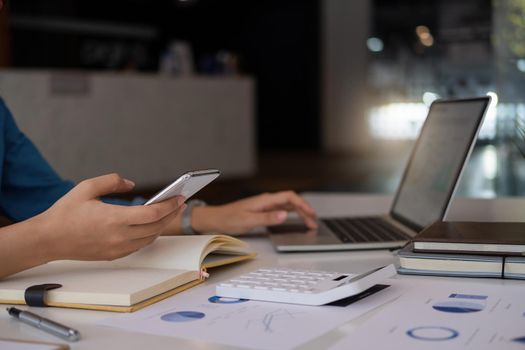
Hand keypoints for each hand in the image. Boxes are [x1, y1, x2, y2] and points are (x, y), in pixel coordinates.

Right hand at [32, 173, 185, 260]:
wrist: (48, 239)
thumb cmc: (65, 212)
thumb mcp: (87, 187)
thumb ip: (112, 181)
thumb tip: (131, 184)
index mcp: (114, 219)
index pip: (152, 213)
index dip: (169, 206)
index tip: (179, 197)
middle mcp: (119, 236)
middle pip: (156, 227)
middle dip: (171, 214)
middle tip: (180, 203)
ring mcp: (117, 248)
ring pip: (150, 238)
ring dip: (162, 225)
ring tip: (169, 212)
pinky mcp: (114, 255)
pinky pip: (139, 245)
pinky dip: (150, 235)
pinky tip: (152, 224)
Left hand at [191, 191, 316, 234]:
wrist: (215, 219)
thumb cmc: (228, 219)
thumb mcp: (249, 220)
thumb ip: (268, 218)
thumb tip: (285, 215)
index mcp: (265, 200)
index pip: (289, 197)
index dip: (303, 204)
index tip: (311, 214)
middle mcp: (266, 200)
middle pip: (291, 201)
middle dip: (304, 210)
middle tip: (313, 222)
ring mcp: (264, 205)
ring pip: (287, 206)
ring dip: (299, 212)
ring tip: (308, 222)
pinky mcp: (261, 211)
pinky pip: (280, 210)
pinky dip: (290, 215)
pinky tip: (293, 220)